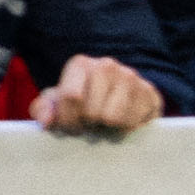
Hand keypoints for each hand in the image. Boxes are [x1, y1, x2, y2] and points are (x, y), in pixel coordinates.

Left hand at [37, 54, 164, 140]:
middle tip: (90, 125)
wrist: (119, 100)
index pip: (71, 97)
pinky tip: (121, 123)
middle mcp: (107, 65)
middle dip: (87, 126)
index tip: (70, 126)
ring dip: (106, 129)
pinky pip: (133, 123)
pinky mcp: (150, 93)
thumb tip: (47, 121)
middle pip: (92, 111)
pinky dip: (124, 130)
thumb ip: (43, 109)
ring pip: (113, 118)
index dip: (68, 120)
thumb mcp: (56, 104)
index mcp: (80, 64)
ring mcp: (131, 77)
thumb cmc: (82, 103)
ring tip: (104, 124)